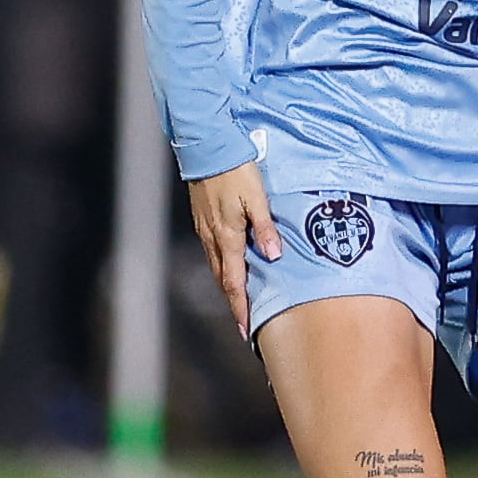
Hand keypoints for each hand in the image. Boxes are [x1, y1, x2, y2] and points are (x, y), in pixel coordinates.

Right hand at [186, 162, 282, 337]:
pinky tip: (229, 269)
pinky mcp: (203, 220)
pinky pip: (213, 253)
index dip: (241, 307)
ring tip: (239, 303)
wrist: (206, 147)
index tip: (246, 330)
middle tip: (244, 325)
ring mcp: (205, 229)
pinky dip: (222, 268)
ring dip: (228, 287)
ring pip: (217, 267)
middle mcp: (213, 238)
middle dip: (234, 304)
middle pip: (223, 280)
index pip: (234, 281)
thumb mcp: (257, 198)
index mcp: (227, 236)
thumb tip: (273, 256)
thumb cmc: (235, 170)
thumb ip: (265, 228)